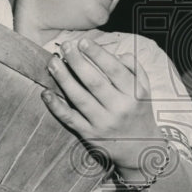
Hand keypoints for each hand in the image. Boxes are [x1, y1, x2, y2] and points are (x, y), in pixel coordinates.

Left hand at [42, 38, 161, 171]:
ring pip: (80, 98)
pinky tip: (46, 93)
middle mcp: (119, 108)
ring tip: (53, 62)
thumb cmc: (138, 113)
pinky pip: (70, 119)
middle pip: (94, 82)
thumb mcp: (145, 90)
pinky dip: (56, 106)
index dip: (97, 54)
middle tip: (65, 47)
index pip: (114, 70)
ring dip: (64, 79)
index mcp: (134, 94)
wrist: (141, 150)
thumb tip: (118, 53)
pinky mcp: (90, 135)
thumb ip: (135, 68)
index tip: (83, 42)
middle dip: (77, 62)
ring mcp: (103, 123)